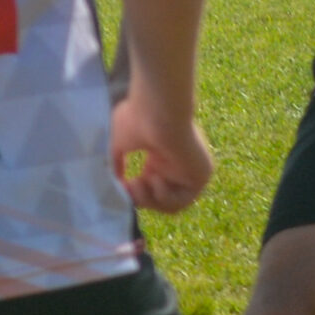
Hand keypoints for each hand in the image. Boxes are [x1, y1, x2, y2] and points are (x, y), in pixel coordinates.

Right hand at [110, 88, 213, 215]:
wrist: (158, 110)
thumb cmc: (137, 119)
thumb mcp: (118, 144)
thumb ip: (115, 164)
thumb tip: (113, 182)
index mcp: (161, 155)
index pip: (149, 186)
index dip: (133, 192)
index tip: (120, 187)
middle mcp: (178, 164)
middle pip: (160, 199)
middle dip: (140, 198)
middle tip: (128, 187)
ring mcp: (191, 170)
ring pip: (172, 204)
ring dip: (151, 199)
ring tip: (140, 182)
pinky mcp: (202, 174)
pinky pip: (184, 200)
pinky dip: (166, 196)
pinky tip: (156, 178)